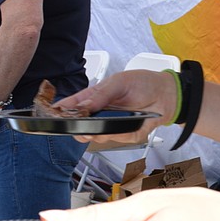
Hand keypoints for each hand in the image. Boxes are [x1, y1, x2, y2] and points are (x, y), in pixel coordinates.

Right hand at [56, 70, 177, 144]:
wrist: (166, 94)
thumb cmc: (142, 83)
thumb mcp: (119, 82)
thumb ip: (100, 94)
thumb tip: (83, 106)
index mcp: (93, 98)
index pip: (71, 107)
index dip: (60, 112)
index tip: (53, 115)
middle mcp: (99, 114)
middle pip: (80, 128)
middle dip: (79, 128)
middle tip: (83, 124)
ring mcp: (111, 125)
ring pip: (97, 136)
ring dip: (103, 129)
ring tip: (114, 116)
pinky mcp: (125, 134)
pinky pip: (119, 138)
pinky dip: (123, 131)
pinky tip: (131, 120)